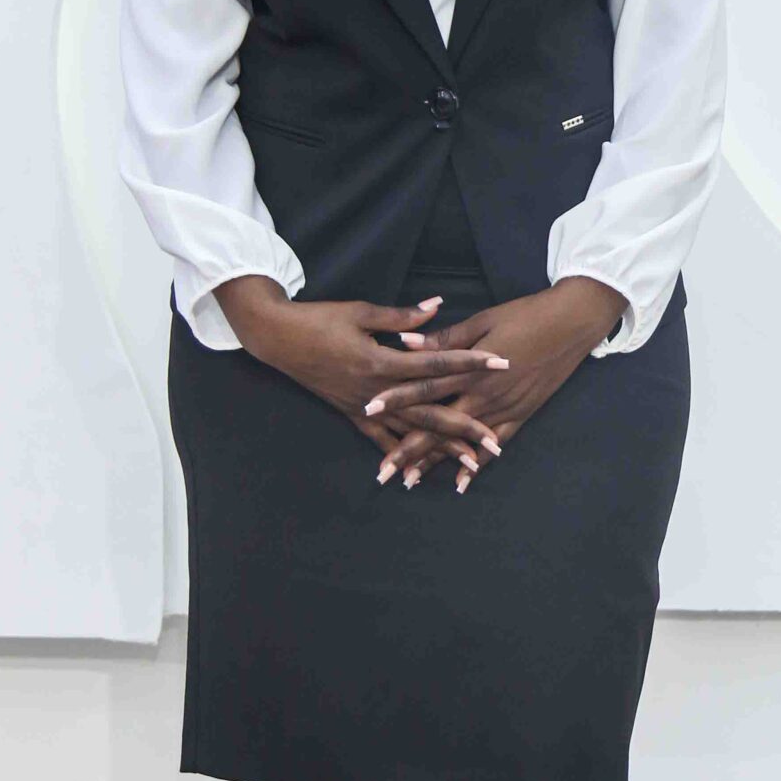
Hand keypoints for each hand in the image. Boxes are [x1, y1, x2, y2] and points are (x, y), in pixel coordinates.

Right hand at [214, 277, 511, 481]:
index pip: (437, 364)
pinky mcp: (352, 414)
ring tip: (471, 463)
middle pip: (430, 413)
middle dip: (465, 427)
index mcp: (382, 361)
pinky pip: (381, 440)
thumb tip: (437, 306)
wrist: (278, 339)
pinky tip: (418, 474)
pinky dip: (399, 456)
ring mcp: (364, 407)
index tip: (501, 365)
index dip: (470, 364)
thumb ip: (400, 317)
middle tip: (496, 442)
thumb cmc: (320, 319)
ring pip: (409, 433)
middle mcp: (376, 392)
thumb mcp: (360, 312)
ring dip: (440, 449)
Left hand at [373, 277, 627, 489]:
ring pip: (462, 442)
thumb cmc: (525, 315)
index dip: (396, 400)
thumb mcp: (483, 321)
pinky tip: (460, 482)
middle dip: (409, 450)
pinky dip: (476, 466)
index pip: (425, 388)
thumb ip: (445, 339)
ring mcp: (505, 409)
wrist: (572, 324)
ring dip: (435, 463)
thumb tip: (406, 343)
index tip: (368, 411)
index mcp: (472, 369)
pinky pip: (494, 446)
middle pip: (438, 426)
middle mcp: (486, 395)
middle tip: (383, 471)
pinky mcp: (521, 416)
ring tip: (410, 480)